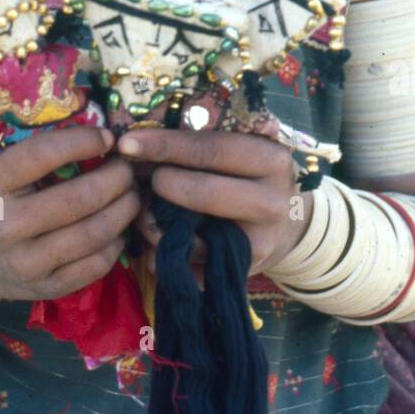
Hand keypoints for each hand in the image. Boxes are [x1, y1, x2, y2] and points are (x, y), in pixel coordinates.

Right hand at [0, 126, 140, 301]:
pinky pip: (95, 266)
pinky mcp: (45, 289)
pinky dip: (116, 243)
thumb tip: (100, 140)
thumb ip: (40, 157)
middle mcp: (7, 226)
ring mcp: (27, 263)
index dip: (83, 141)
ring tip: (131, 194)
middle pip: (80, 198)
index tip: (106, 137)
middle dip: (117, 178)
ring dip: (124, 209)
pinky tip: (117, 228)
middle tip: (128, 167)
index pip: (44, 154)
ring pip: (94, 233)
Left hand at [119, 129, 314, 287]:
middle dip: (160, 184)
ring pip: (192, 238)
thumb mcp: (244, 149)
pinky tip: (154, 240)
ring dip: (153, 224)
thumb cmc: (251, 175)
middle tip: (140, 179)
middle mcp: (272, 203)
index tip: (127, 143)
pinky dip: (161, 255)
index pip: (211, 149)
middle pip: (202, 192)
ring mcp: (259, 243)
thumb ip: (204, 141)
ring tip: (143, 210)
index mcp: (271, 160)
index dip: (165, 145)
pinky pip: (189, 268)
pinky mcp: (241, 274)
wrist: (287, 224)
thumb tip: (142, 140)